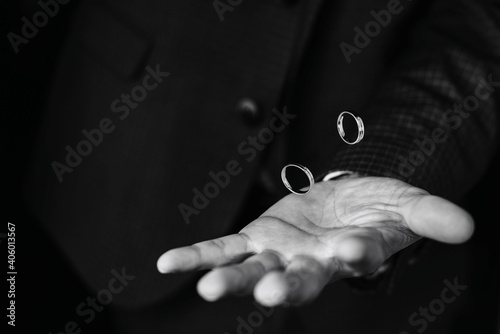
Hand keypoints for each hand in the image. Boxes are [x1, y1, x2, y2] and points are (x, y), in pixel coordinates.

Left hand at [157, 176, 473, 305]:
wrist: (342, 203)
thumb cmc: (376, 207)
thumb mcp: (405, 204)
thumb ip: (428, 215)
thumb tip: (464, 226)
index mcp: (353, 255)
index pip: (357, 258)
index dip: (356, 253)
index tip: (354, 249)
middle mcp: (313, 264)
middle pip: (299, 280)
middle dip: (286, 287)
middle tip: (273, 294)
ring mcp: (279, 254)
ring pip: (254, 271)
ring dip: (233, 281)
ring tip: (210, 290)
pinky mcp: (255, 239)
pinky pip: (223, 249)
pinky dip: (198, 257)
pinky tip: (167, 264)